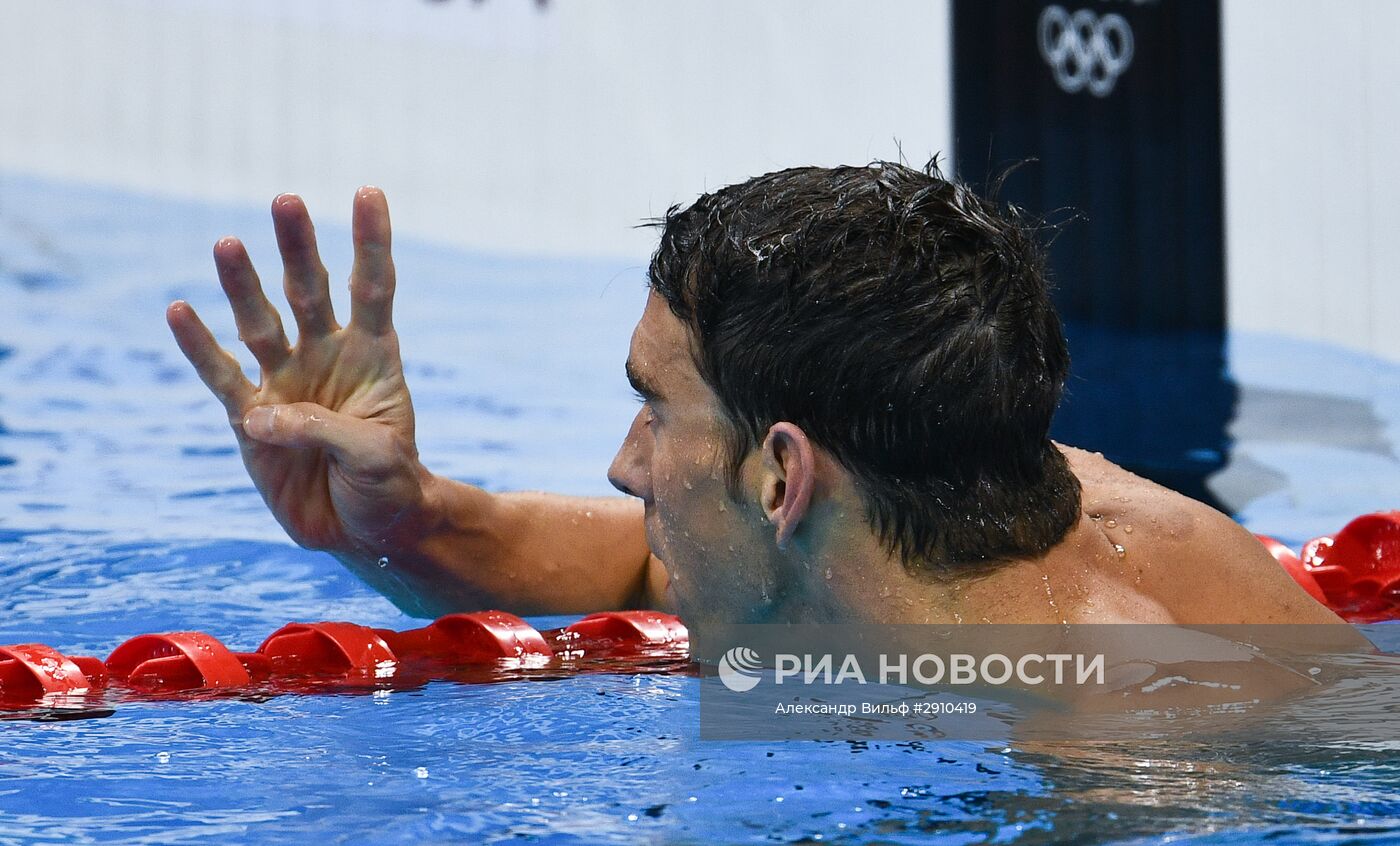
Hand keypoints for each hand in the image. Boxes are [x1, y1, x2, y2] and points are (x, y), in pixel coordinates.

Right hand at [168, 188, 428, 555]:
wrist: (366, 530)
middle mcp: (327, 357)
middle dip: (298, 248)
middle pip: (310, 291)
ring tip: (229, 243)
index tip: (367, 191)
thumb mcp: (376, 458)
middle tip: (287, 199)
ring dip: (243, 286)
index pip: (372, 288)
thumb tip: (260, 414)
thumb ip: (326, 431)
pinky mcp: (251, 420)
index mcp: (373, 357)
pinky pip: (221, 377)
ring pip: (260, 323)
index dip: (371, 242)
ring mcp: (287, 383)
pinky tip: (179, 310)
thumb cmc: (387, 486)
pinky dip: (199, 346)